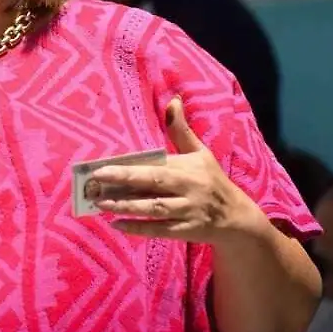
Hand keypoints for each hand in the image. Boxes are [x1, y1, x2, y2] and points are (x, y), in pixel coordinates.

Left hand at [88, 97, 264, 243]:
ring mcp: (187, 211)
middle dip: (125, 179)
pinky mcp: (185, 231)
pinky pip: (159, 230)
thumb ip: (181, 130)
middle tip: (96, 179)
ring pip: (154, 208)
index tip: (103, 165)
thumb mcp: (201, 153)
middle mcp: (188, 188)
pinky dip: (138, 228)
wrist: (236, 218)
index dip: (130, 166)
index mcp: (189, 167)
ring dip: (127, 206)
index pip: (156, 164)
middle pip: (154, 182)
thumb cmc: (212, 180)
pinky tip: (116, 224)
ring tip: (100, 202)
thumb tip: (173, 100)